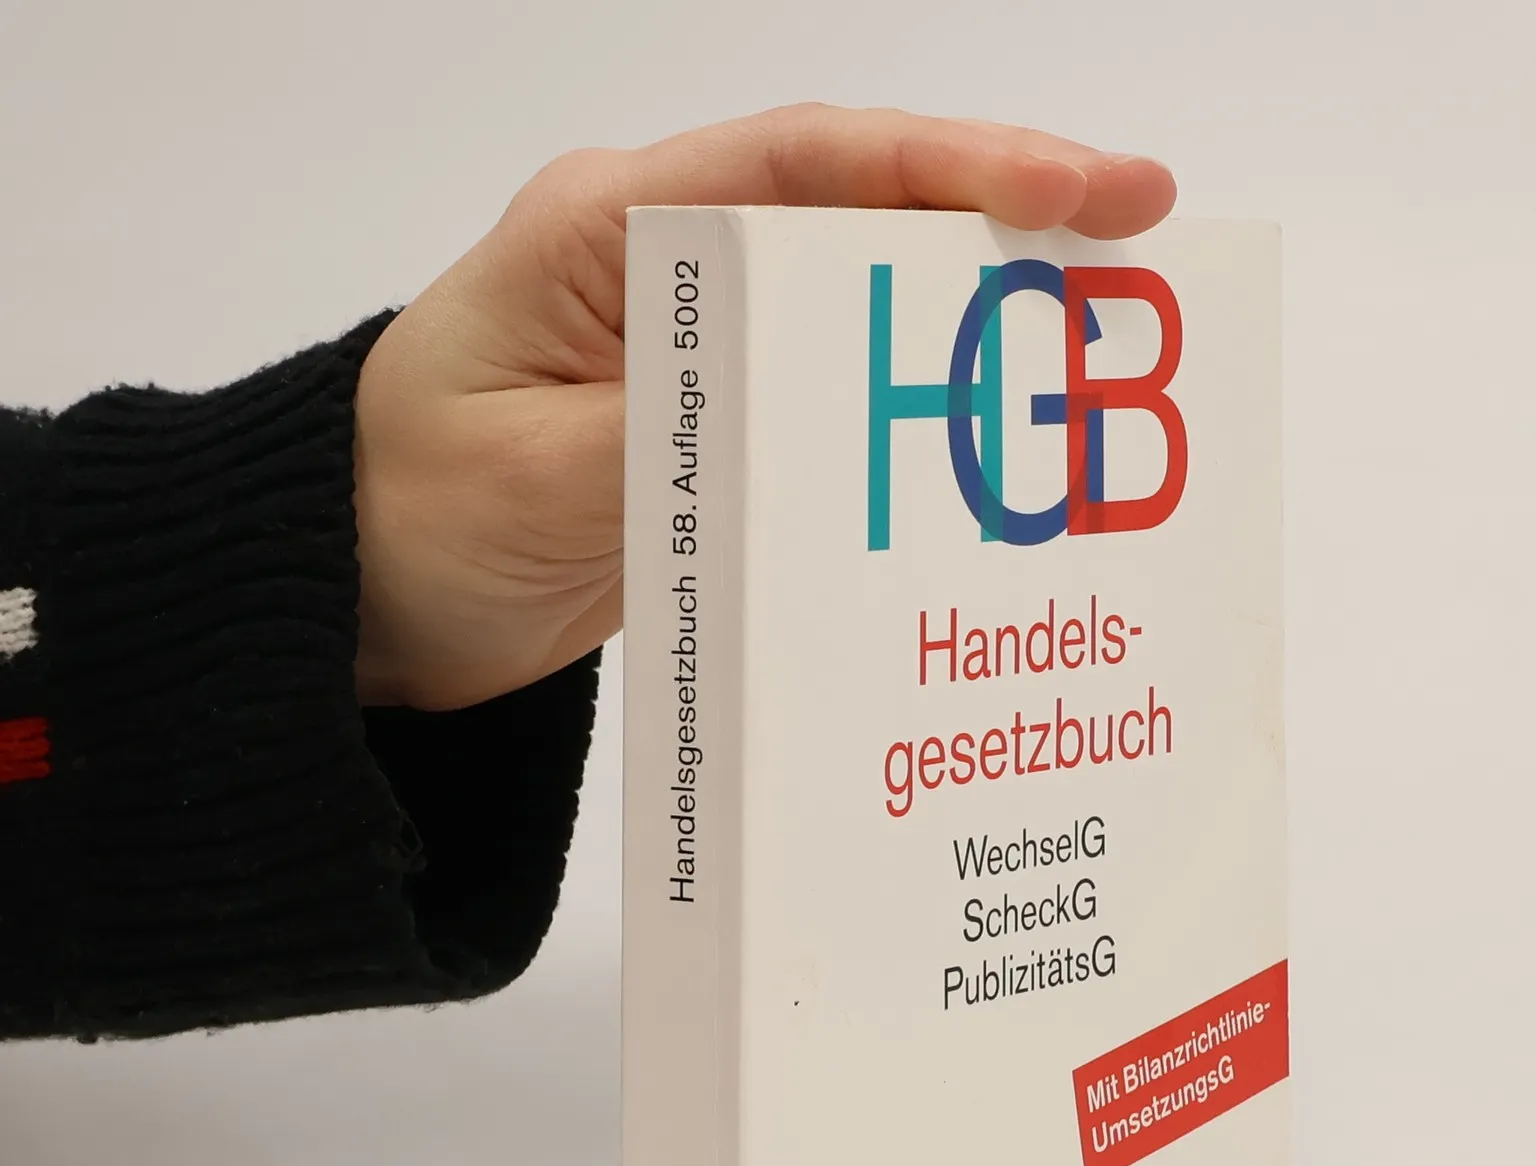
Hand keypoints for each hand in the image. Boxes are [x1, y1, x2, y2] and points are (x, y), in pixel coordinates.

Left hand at [351, 105, 1177, 710]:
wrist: (357, 598)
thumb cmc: (406, 516)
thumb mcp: (536, 481)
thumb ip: (679, 436)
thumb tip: (819, 417)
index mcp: (612, 232)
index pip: (806, 165)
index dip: (951, 168)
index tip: (1078, 190)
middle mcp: (668, 269)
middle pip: (863, 218)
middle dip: (1006, 229)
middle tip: (1146, 248)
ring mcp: (699, 350)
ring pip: (865, 312)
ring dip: (978, 331)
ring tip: (1101, 353)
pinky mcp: (718, 429)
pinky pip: (839, 407)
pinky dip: (920, 424)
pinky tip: (995, 457)